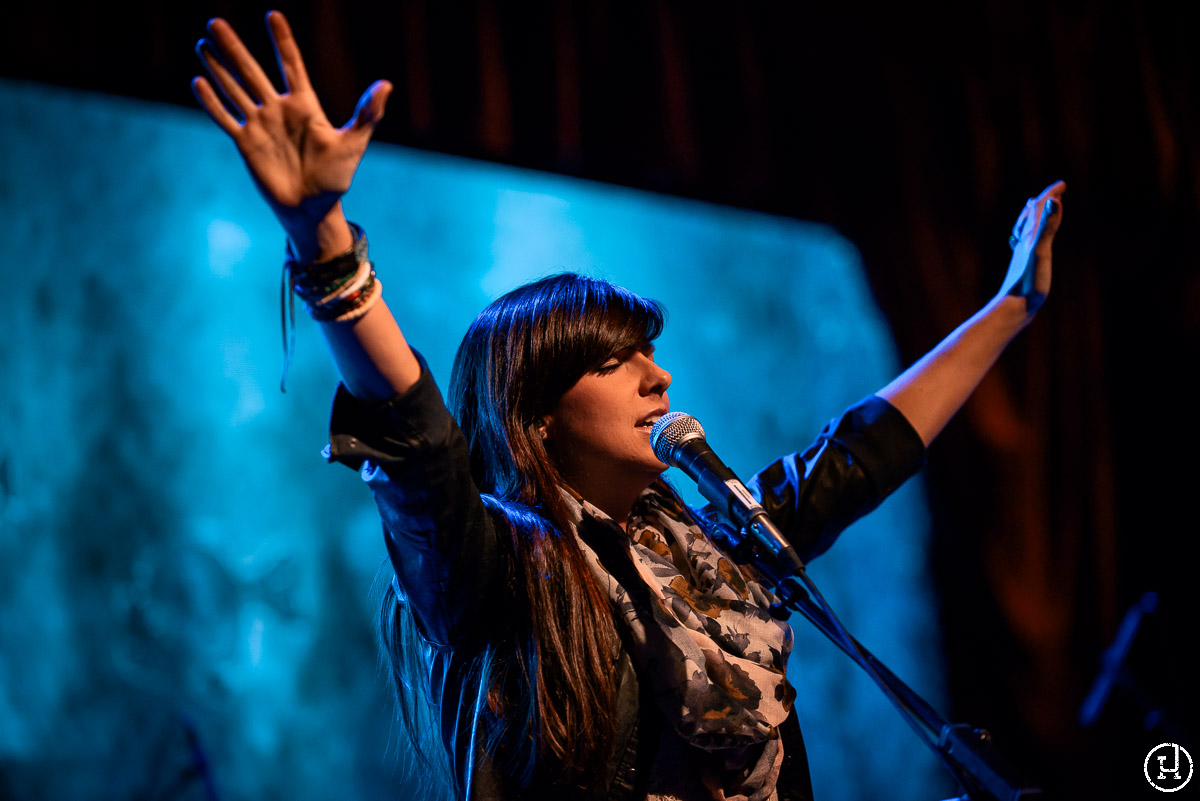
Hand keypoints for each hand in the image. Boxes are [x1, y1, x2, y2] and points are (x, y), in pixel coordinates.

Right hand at [191, 12, 390, 259]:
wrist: (311, 209)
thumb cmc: (335, 178)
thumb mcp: (354, 143)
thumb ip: (367, 113)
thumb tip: (386, 84)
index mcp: (305, 105)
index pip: (291, 64)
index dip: (282, 41)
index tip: (272, 14)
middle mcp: (279, 110)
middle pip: (253, 71)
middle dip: (235, 47)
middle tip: (215, 21)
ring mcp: (260, 125)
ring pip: (235, 89)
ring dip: (218, 68)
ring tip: (203, 43)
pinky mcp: (246, 143)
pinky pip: (225, 118)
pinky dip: (212, 102)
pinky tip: (199, 82)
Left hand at [997, 180, 1065, 312]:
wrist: (1013, 307)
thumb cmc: (1028, 281)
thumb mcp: (1041, 251)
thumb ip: (1047, 227)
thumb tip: (1054, 200)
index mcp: (1030, 235)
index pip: (1040, 208)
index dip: (1051, 194)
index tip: (1063, 184)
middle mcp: (1024, 242)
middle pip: (1032, 215)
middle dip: (1044, 201)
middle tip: (1056, 192)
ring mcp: (1022, 254)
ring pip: (1026, 228)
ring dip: (1034, 215)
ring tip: (1036, 208)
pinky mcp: (1023, 266)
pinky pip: (1026, 244)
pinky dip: (1030, 235)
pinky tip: (1028, 242)